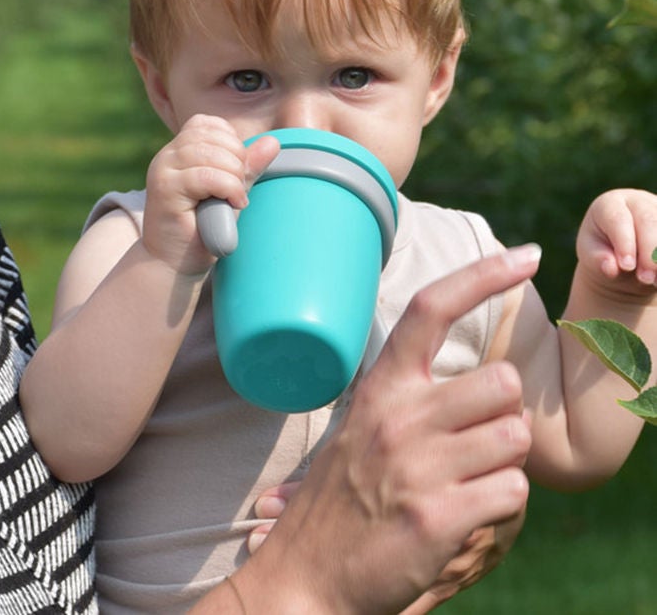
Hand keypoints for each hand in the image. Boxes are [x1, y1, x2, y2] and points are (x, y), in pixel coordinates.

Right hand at [142, 114, 278, 272]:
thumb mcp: (231, 192)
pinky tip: (234, 204)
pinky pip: (206, 175)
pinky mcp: (164, 189)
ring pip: (209, 153)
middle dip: (237, 160)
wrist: (174, 265)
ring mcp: (163, 170)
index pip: (208, 123)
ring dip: (234, 176)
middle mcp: (167, 156)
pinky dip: (228, 188)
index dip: (231, 142)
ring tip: (235, 199)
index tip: (236, 173)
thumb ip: (248, 167)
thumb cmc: (203, 230)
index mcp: (179, 151)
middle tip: (238, 189)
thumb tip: (273, 142)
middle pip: (211, 135)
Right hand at [208, 245, 539, 614]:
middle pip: (504, 379)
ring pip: (516, 434)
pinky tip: (466, 511)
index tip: (526, 255)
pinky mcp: (437, 519)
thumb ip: (415, 393)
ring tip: (465, 478)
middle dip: (504, 411)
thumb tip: (494, 375)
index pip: (432, 307)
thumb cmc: (343, 496)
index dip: (484, 274)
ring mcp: (417, 467)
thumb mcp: (364, 425)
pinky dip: (502, 500)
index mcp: (381, 387)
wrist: (307, 577)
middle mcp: (399, 417)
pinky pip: (514, 489)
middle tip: (474, 439)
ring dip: (504, 458)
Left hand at [577, 189, 656, 293]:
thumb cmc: (603, 252)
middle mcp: (637, 201)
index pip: (618, 219)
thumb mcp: (593, 256)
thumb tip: (610, 268)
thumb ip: (599, 260)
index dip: (624, 242)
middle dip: (649, 252)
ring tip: (656, 282)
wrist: (624, 256)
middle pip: (648, 220)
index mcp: (609, 203)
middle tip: (645, 278)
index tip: (626, 267)